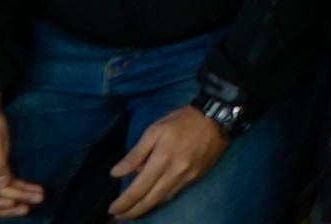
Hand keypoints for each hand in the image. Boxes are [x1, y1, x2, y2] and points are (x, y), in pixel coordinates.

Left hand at [97, 124, 218, 223]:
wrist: (218, 117)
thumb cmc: (182, 121)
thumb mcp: (155, 130)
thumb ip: (136, 154)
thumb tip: (116, 173)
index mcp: (162, 160)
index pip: (138, 189)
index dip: (123, 202)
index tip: (112, 209)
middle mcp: (175, 173)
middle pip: (149, 200)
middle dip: (132, 212)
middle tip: (118, 217)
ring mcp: (187, 177)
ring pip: (162, 200)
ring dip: (145, 209)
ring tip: (132, 213)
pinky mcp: (196, 177)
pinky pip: (174, 194)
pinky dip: (160, 201)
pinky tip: (153, 200)